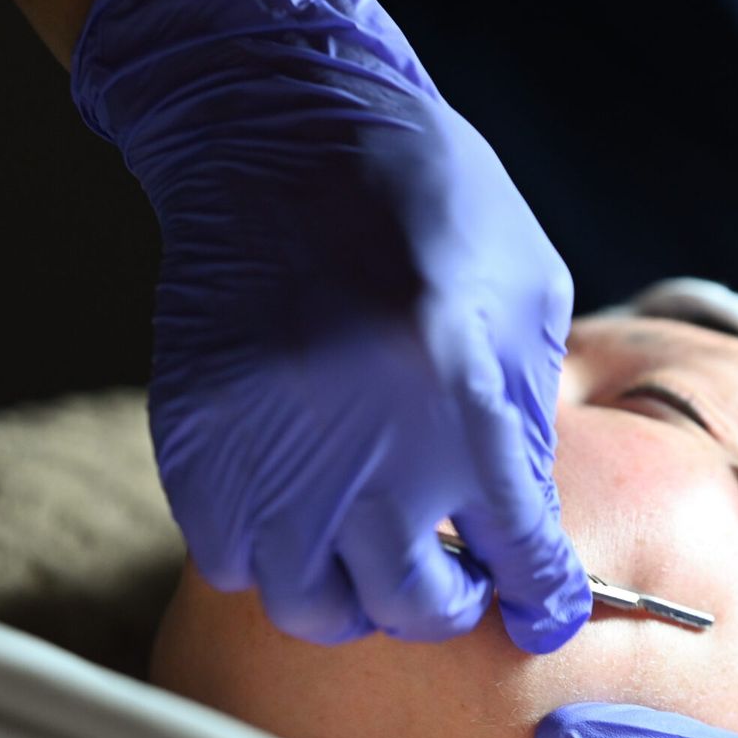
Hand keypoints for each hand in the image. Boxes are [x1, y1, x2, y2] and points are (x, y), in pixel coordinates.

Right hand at [72, 0, 587, 650]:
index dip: (541, 601)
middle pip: (408, 606)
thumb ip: (526, 419)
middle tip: (451, 570)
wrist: (276, 125)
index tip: (540, 612)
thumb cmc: (426, 198)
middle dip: (443, 601)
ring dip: (350, 594)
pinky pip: (227, 558)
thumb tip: (521, 526)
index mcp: (463, 407)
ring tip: (367, 547)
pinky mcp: (196, 442)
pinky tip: (297, 503)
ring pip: (307, 604)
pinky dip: (268, 551)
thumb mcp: (527, 295)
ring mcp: (268, 454)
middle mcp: (365, 450)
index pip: (520, 558)